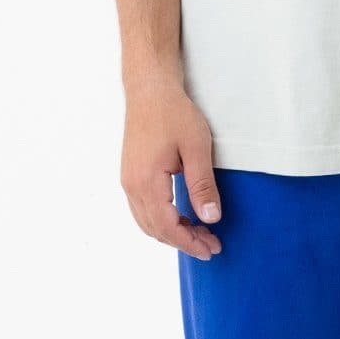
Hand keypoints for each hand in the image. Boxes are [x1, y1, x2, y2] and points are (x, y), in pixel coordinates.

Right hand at [120, 77, 222, 258]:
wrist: (149, 88)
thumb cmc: (174, 113)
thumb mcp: (197, 148)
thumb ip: (202, 186)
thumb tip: (210, 219)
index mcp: (146, 182)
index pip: (167, 227)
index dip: (189, 243)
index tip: (211, 250)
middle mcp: (132, 185)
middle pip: (155, 229)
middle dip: (183, 241)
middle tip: (211, 244)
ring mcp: (128, 180)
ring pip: (147, 221)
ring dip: (172, 232)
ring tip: (199, 233)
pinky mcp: (130, 174)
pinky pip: (143, 209)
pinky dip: (161, 220)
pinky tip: (181, 217)